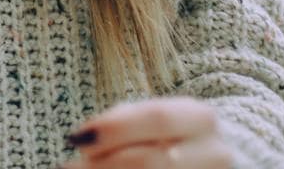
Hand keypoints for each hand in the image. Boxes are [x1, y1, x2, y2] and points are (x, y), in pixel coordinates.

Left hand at [59, 96, 233, 167]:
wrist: (215, 161)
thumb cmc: (175, 136)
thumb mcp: (155, 120)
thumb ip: (123, 122)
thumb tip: (82, 138)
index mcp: (200, 119)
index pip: (157, 118)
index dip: (115, 128)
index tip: (76, 138)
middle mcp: (214, 151)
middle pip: (151, 159)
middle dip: (103, 164)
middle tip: (68, 167)